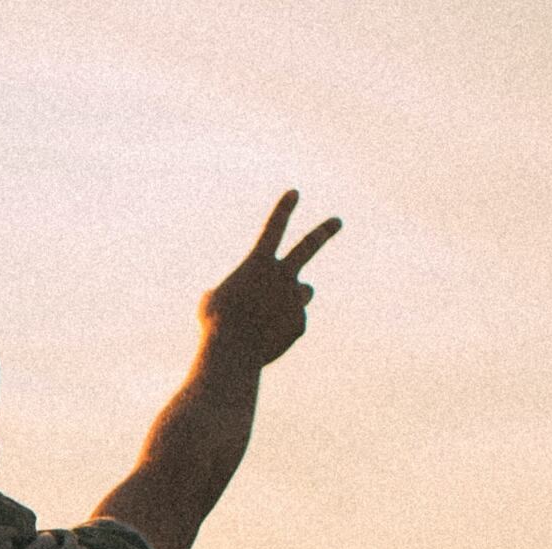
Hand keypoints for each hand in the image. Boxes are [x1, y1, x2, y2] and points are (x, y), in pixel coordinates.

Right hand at [199, 191, 340, 374]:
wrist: (233, 352)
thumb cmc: (216, 323)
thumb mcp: (212, 302)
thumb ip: (232, 293)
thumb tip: (245, 302)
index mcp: (259, 263)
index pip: (274, 228)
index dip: (284, 209)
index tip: (295, 193)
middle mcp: (283, 275)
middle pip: (309, 246)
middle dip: (325, 231)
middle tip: (338, 221)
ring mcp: (295, 299)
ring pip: (303, 291)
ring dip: (293, 296)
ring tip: (272, 313)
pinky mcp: (301, 323)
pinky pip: (293, 323)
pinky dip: (281, 329)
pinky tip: (266, 340)